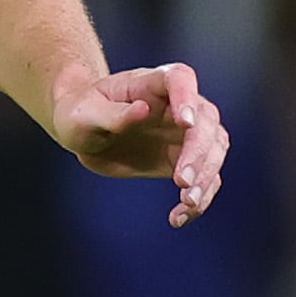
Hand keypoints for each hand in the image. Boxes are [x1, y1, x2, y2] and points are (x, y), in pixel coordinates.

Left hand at [46, 59, 229, 224]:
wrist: (85, 131)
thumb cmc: (81, 112)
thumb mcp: (84, 113)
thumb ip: (111, 113)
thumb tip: (142, 110)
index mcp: (152, 83)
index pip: (180, 79)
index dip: (188, 98)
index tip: (185, 123)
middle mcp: (177, 104)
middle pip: (206, 121)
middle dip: (199, 153)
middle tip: (182, 182)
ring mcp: (186, 133)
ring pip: (214, 150)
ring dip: (207, 177)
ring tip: (187, 203)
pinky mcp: (185, 159)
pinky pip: (205, 178)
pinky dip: (199, 199)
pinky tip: (180, 217)